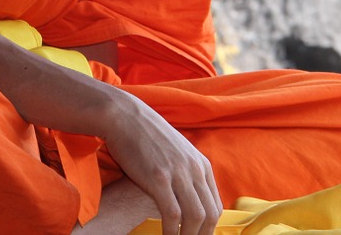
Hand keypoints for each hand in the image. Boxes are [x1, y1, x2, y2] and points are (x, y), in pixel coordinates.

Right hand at [99, 94, 222, 234]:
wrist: (125, 116)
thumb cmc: (146, 135)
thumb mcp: (176, 151)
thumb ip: (187, 171)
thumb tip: (189, 193)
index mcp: (201, 164)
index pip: (215, 205)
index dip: (209, 228)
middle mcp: (195, 169)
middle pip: (210, 214)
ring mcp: (178, 173)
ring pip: (195, 216)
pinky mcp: (159, 177)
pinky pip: (173, 213)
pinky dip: (171, 231)